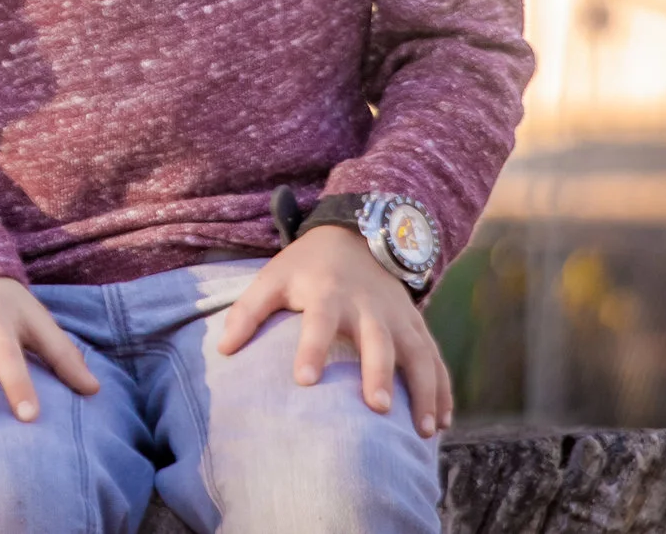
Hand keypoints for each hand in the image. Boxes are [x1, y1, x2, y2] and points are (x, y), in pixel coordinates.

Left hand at [212, 225, 453, 436]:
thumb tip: (223, 350)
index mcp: (327, 294)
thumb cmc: (307, 267)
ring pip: (418, 354)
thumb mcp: (272, 277)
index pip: (318, 321)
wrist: (356, 235)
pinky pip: (435, 359)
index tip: (303, 381)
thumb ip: (247, 312)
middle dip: (379, 372)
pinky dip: (442, 390)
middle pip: (377, 340)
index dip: (310, 349)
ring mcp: (398, 317)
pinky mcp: (417, 326)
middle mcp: (368, 306)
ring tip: (423, 430)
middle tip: (378, 408)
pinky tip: (441, 423)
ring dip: (423, 391)